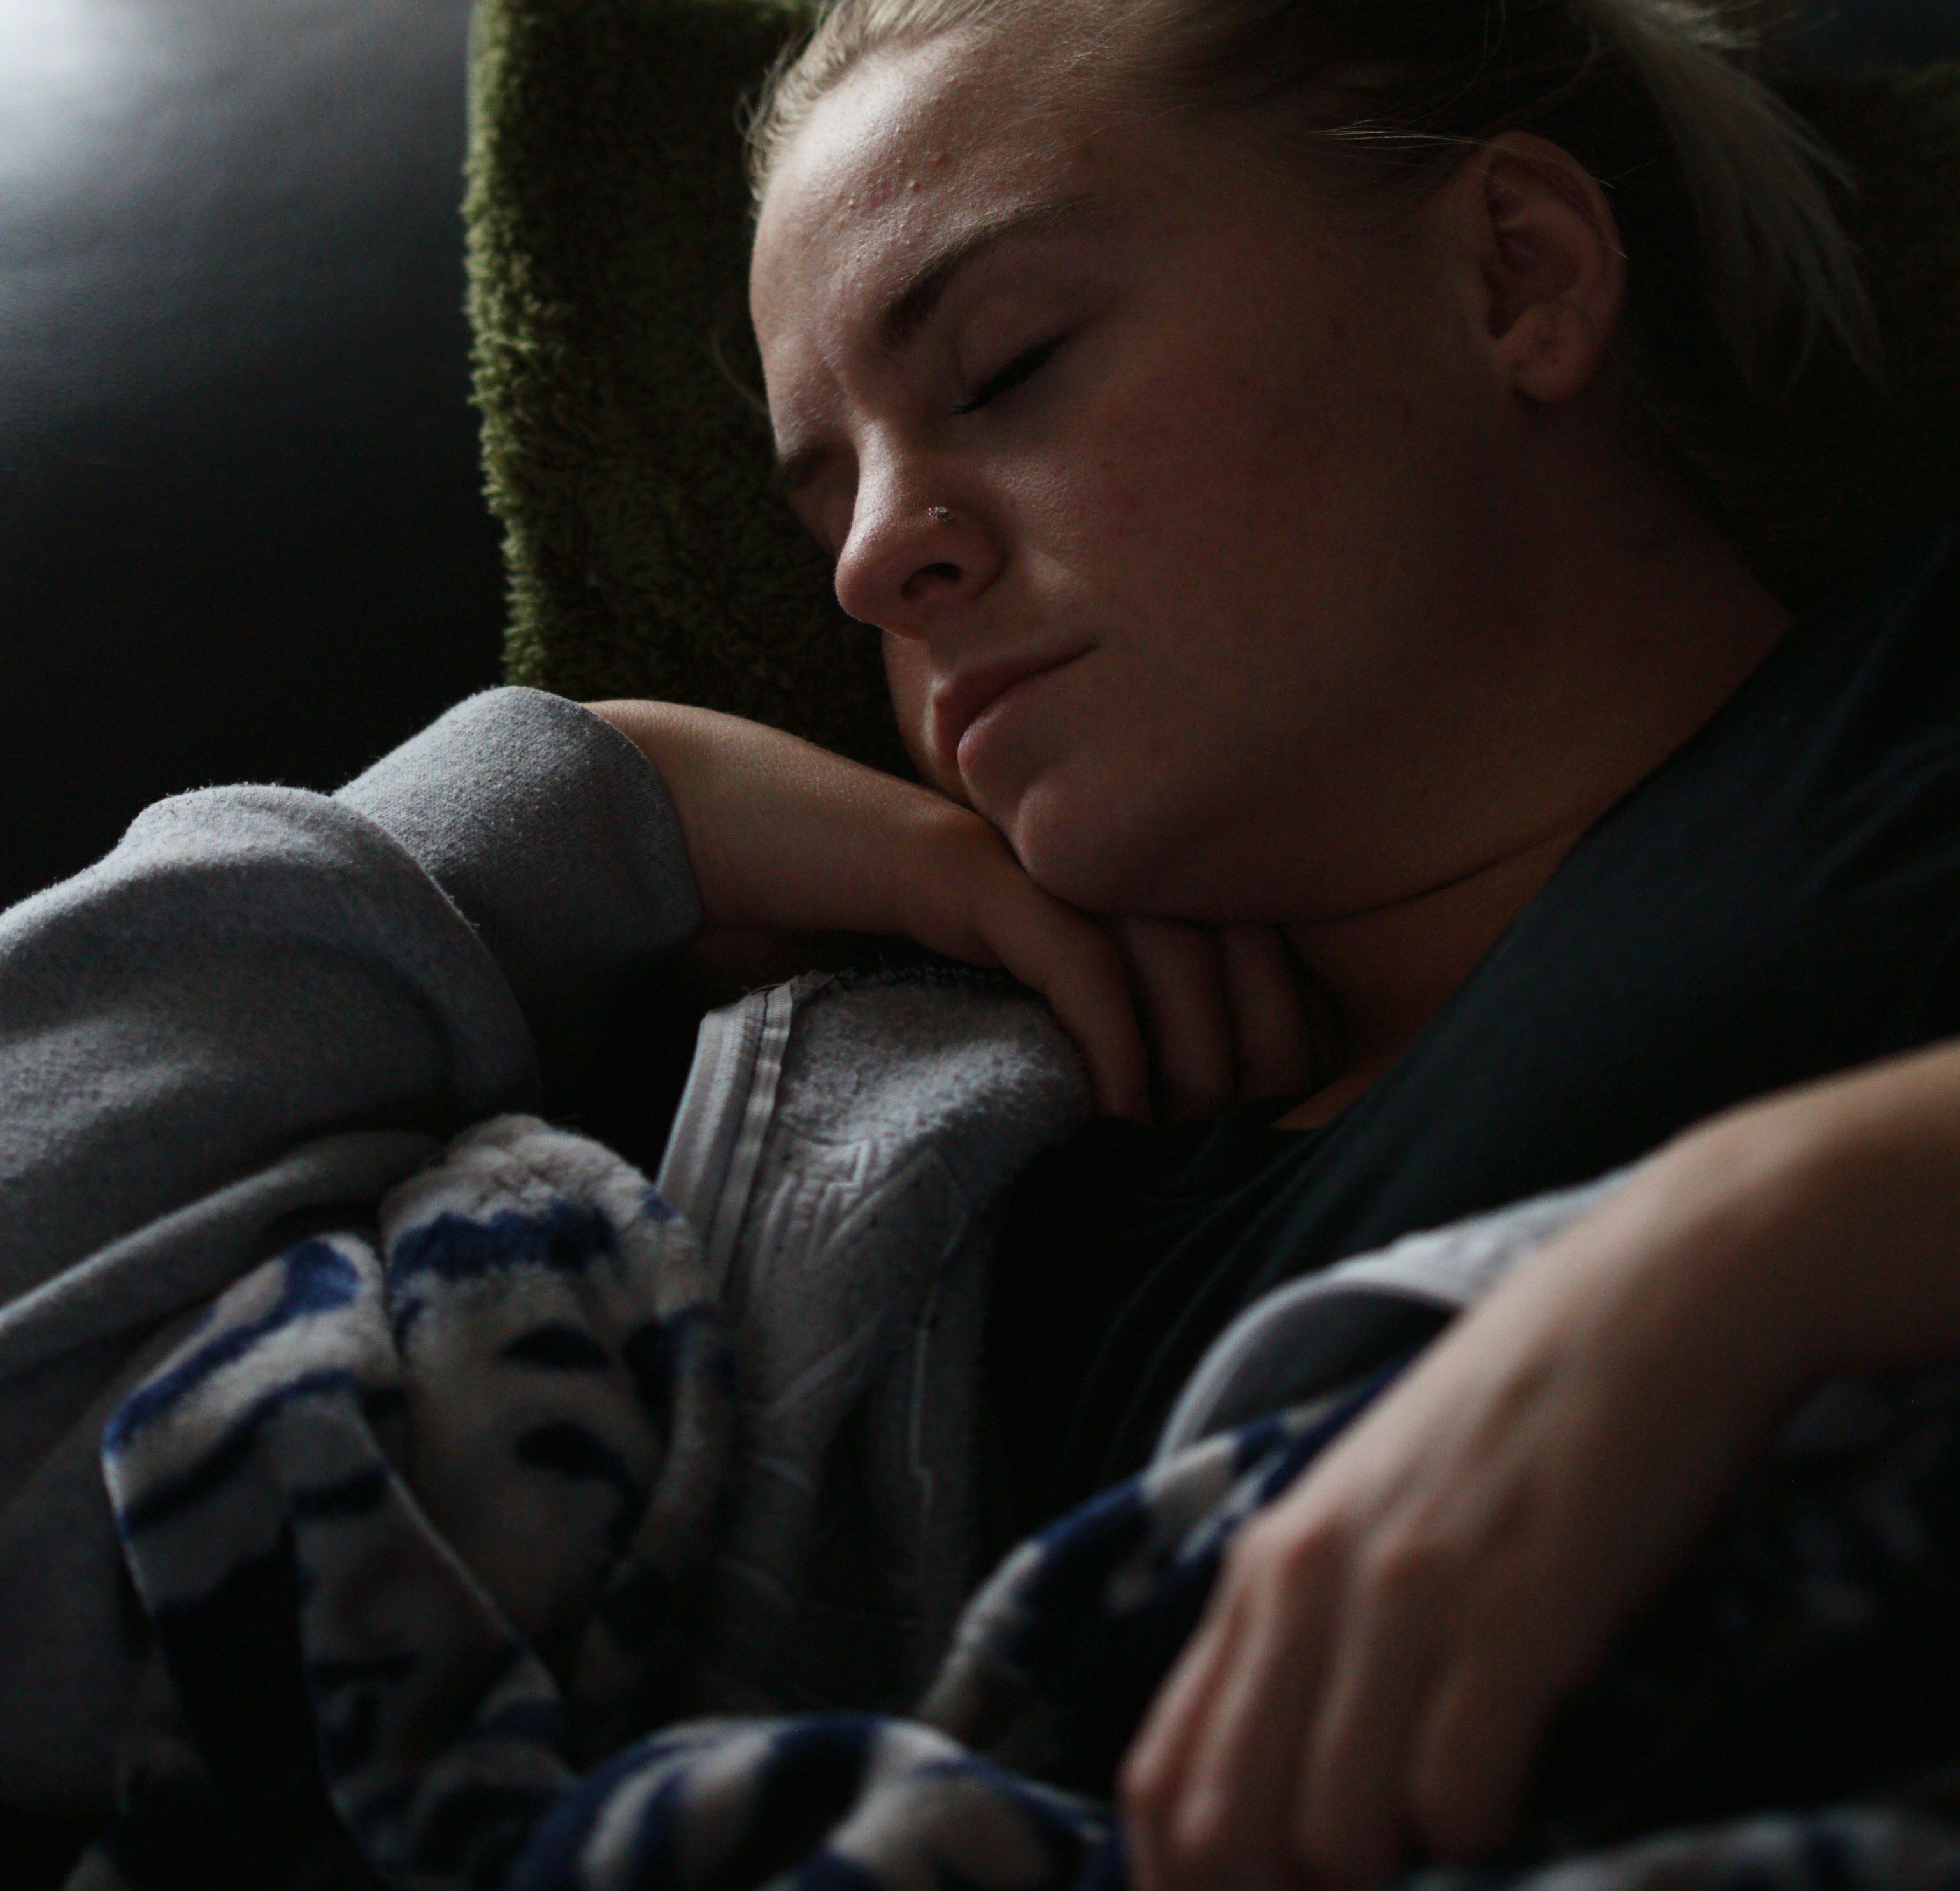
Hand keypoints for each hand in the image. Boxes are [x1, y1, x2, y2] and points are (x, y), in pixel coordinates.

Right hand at [589, 701, 1325, 1122]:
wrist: (685, 831)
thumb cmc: (803, 917)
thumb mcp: (937, 987)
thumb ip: (1015, 1021)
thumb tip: (1105, 1121)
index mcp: (1074, 871)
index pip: (1225, 931)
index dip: (1273, 1015)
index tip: (1266, 1110)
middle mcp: (1062, 850)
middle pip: (1227, 930)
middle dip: (1263, 1036)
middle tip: (1246, 1129)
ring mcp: (1012, 852)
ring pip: (1165, 940)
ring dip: (1196, 1046)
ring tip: (1182, 1128)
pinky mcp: (953, 867)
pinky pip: (1067, 948)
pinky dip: (1110, 1028)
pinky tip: (1117, 1103)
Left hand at [1119, 1126, 1817, 1889]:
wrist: (1657, 1301)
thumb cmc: (1522, 1414)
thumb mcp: (1376, 1506)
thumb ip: (1315, 1621)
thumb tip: (1282, 1783)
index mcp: (1265, 1560)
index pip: (1160, 1778)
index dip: (1183, 1889)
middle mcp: (1309, 1580)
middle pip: (1223, 1829)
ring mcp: (1406, 1597)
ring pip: (1331, 1833)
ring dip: (1391, 1868)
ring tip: (1449, 1835)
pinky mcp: (1513, 1616)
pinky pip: (1456, 1797)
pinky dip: (1482, 1833)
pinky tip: (1519, 1793)